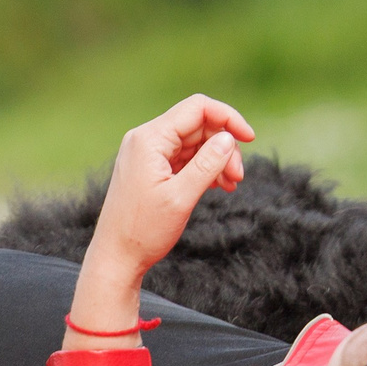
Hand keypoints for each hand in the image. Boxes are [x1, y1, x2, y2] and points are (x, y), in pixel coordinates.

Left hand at [84, 94, 254, 278]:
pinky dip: (204, 168)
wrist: (116, 257)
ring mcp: (148, 154)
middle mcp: (146, 140)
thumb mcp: (181, 197)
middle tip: (238, 177)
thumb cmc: (143, 230)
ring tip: (231, 185)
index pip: (197, 108)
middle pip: (198, 126)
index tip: (250, 138)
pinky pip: (185, 158)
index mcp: (149, 139)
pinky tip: (219, 185)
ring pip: (194, 143)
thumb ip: (207, 164)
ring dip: (217, 160)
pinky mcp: (151, 168)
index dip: (228, 118)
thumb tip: (229, 138)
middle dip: (224, 147)